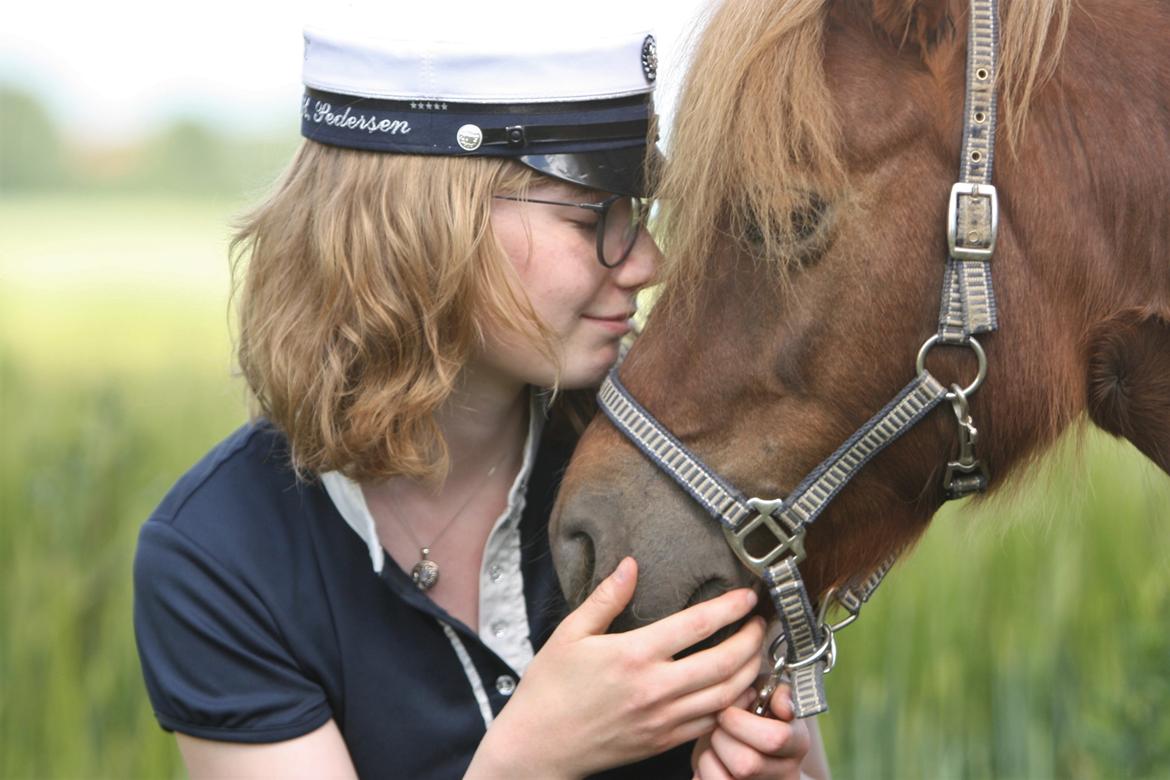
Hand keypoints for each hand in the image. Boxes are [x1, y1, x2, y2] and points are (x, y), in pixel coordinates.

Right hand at [467, 557, 764, 778]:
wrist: (539, 746)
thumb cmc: (550, 687)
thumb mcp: (570, 633)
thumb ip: (606, 598)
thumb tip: (631, 565)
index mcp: (633, 655)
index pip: (698, 625)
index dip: (730, 608)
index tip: (748, 595)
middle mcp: (655, 688)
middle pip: (726, 662)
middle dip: (753, 640)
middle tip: (763, 623)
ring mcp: (663, 719)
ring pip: (727, 696)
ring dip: (751, 672)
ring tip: (759, 652)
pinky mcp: (663, 742)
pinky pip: (711, 723)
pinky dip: (733, 704)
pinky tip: (738, 688)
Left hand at [691, 685, 810, 779]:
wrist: (744, 742)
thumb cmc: (752, 713)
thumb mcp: (766, 694)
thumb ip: (776, 691)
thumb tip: (783, 708)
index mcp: (798, 744)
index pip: (776, 739)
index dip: (741, 723)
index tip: (727, 712)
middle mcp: (787, 775)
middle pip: (746, 765)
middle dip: (721, 739)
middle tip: (719, 729)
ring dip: (709, 756)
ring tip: (716, 745)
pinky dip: (703, 770)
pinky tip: (712, 761)